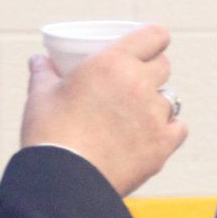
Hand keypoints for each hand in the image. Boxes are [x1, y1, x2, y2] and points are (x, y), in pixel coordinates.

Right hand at [19, 23, 186, 197]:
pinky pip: (179, 128)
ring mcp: (154, 115)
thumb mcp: (40, 96)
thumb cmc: (49, 135)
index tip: (147, 47)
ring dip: (157, 103)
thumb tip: (37, 60)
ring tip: (138, 115)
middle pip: (164, 67)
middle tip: (134, 83)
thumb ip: (43, 73)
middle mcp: (138, 83)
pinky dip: (169, 130)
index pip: (154, 36)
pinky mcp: (162, 145)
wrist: (63, 181)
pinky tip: (154, 135)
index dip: (153, 40)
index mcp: (112, 62)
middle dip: (152, 71)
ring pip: (170, 99)